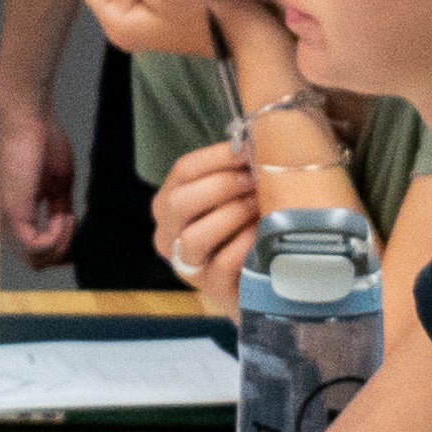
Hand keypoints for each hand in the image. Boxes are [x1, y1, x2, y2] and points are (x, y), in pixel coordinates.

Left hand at [0, 96, 79, 261]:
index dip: (62, 249)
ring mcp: (8, 218)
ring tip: (71, 219)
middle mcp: (8, 221)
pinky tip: (65, 217)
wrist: (29, 120)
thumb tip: (71, 231)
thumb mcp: (59, 184)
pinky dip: (57, 237)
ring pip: (34, 259)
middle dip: (63, 253)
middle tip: (78, 230)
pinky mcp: (14, 211)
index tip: (79, 230)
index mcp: (18, 215)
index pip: (36, 253)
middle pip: (35, 263)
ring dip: (62, 245)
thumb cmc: (42, 144)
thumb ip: (61, 210)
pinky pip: (35, 245)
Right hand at [147, 135, 271, 295]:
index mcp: (169, 205)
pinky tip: (263, 232)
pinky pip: (221, 265)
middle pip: (179, 202)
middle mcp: (169, 236)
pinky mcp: (212, 291)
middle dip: (223, 185)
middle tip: (256, 180)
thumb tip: (254, 141)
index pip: (183, 171)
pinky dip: (243, 244)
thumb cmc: (249, 226)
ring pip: (194, 237)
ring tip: (260, 206)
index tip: (251, 148)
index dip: (218, 156)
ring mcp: (188, 267)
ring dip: (231, 215)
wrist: (263, 281)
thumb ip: (236, 171)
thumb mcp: (236, 194)